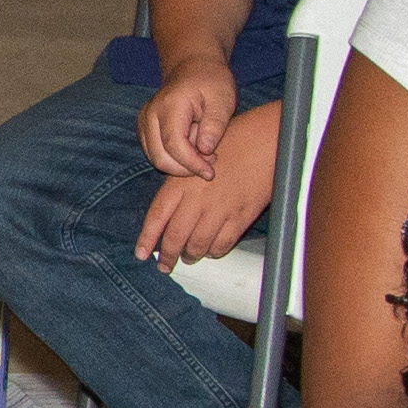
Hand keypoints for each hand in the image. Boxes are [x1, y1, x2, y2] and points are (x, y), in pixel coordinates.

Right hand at [132, 54, 237, 181]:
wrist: (193, 67)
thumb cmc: (211, 81)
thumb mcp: (222, 99)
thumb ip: (214, 125)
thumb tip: (205, 150)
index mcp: (170, 106)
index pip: (174, 145)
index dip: (192, 164)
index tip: (211, 172)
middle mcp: (150, 115)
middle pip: (159, 157)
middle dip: (185, 168)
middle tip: (209, 163)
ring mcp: (144, 122)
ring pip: (155, 158)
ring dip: (180, 165)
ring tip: (202, 152)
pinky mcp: (145, 129)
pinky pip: (155, 153)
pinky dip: (173, 159)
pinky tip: (192, 149)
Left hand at [134, 101, 279, 265]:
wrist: (267, 141)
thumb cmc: (233, 142)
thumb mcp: (196, 157)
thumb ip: (182, 182)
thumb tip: (169, 209)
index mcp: (182, 182)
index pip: (157, 215)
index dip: (147, 238)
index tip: (140, 254)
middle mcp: (198, 199)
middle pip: (176, 236)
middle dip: (168, 255)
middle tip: (164, 266)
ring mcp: (220, 210)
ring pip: (198, 244)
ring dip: (191, 255)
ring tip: (188, 258)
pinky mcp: (241, 218)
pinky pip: (222, 244)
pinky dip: (214, 251)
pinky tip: (210, 251)